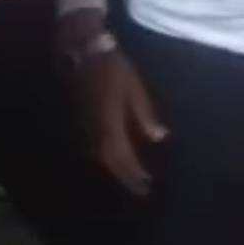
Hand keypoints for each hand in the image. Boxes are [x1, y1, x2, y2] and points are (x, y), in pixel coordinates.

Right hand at [80, 48, 167, 196]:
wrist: (85, 54)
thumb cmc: (114, 68)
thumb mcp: (135, 89)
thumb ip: (145, 114)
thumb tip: (159, 137)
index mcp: (110, 124)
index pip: (122, 157)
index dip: (134, 173)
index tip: (147, 185)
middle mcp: (96, 131)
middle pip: (110, 162)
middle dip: (126, 177)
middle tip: (141, 190)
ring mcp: (87, 127)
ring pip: (101, 157)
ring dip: (116, 170)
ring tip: (132, 180)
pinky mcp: (84, 122)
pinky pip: (96, 148)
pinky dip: (108, 158)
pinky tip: (117, 160)